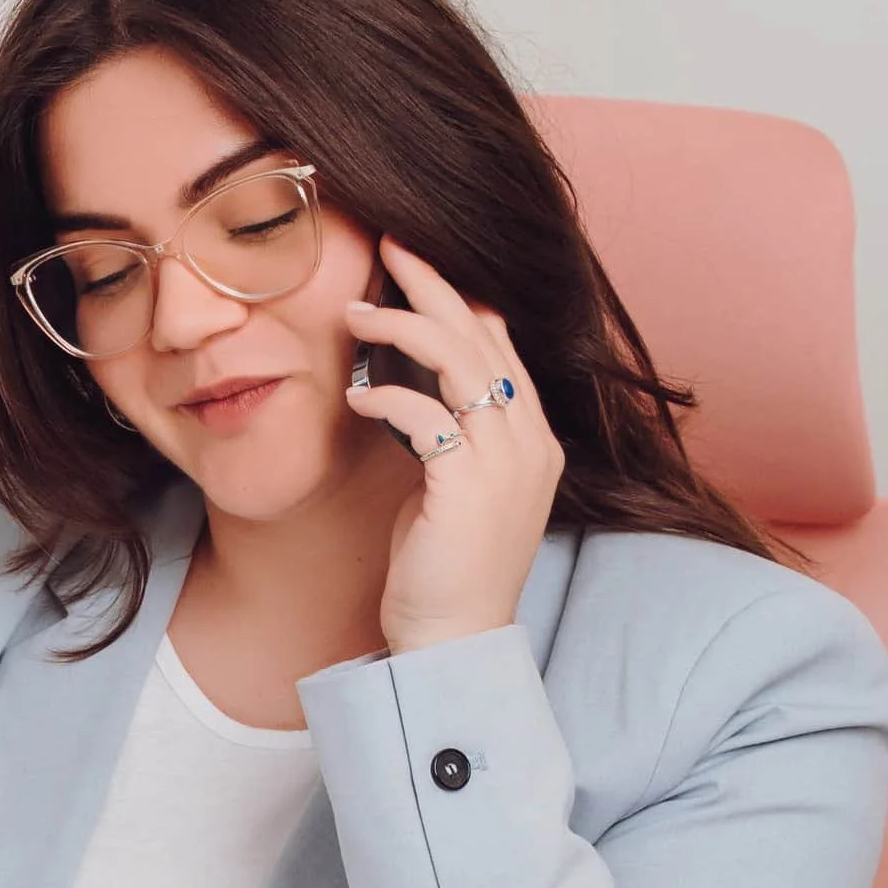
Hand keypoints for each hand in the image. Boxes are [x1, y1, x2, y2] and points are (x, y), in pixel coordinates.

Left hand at [345, 243, 563, 656]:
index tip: (414, 265)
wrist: (452, 640)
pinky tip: (358, 394)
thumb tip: (405, 381)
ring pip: (461, 362)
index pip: (502, 346)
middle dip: (435, 284)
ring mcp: (507, 465)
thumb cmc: (442, 565)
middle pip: (485, 337)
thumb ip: (446, 432)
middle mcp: (531, 444)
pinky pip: (429, 417)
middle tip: (390, 247)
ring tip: (354, 309)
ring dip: (403, 326)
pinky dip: (390, 396)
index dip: (460, 299)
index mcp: (533, 440)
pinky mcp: (470, 488)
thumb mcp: (452, 485)